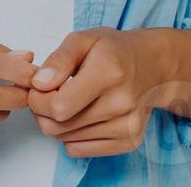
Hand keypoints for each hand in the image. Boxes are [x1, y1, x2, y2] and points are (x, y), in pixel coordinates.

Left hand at [26, 26, 183, 157]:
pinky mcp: (129, 142)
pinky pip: (79, 150)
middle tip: (46, 95)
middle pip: (59, 127)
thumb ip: (59, 59)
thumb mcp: (83, 39)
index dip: (38, 100)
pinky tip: (80, 115)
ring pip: (66, 139)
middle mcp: (121, 103)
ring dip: (56, 123)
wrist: (152, 66)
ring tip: (66, 102)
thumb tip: (39, 84)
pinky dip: (71, 136)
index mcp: (108, 73)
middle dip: (42, 112)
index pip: (59, 106)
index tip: (38, 88)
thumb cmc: (114, 51)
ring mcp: (127, 126)